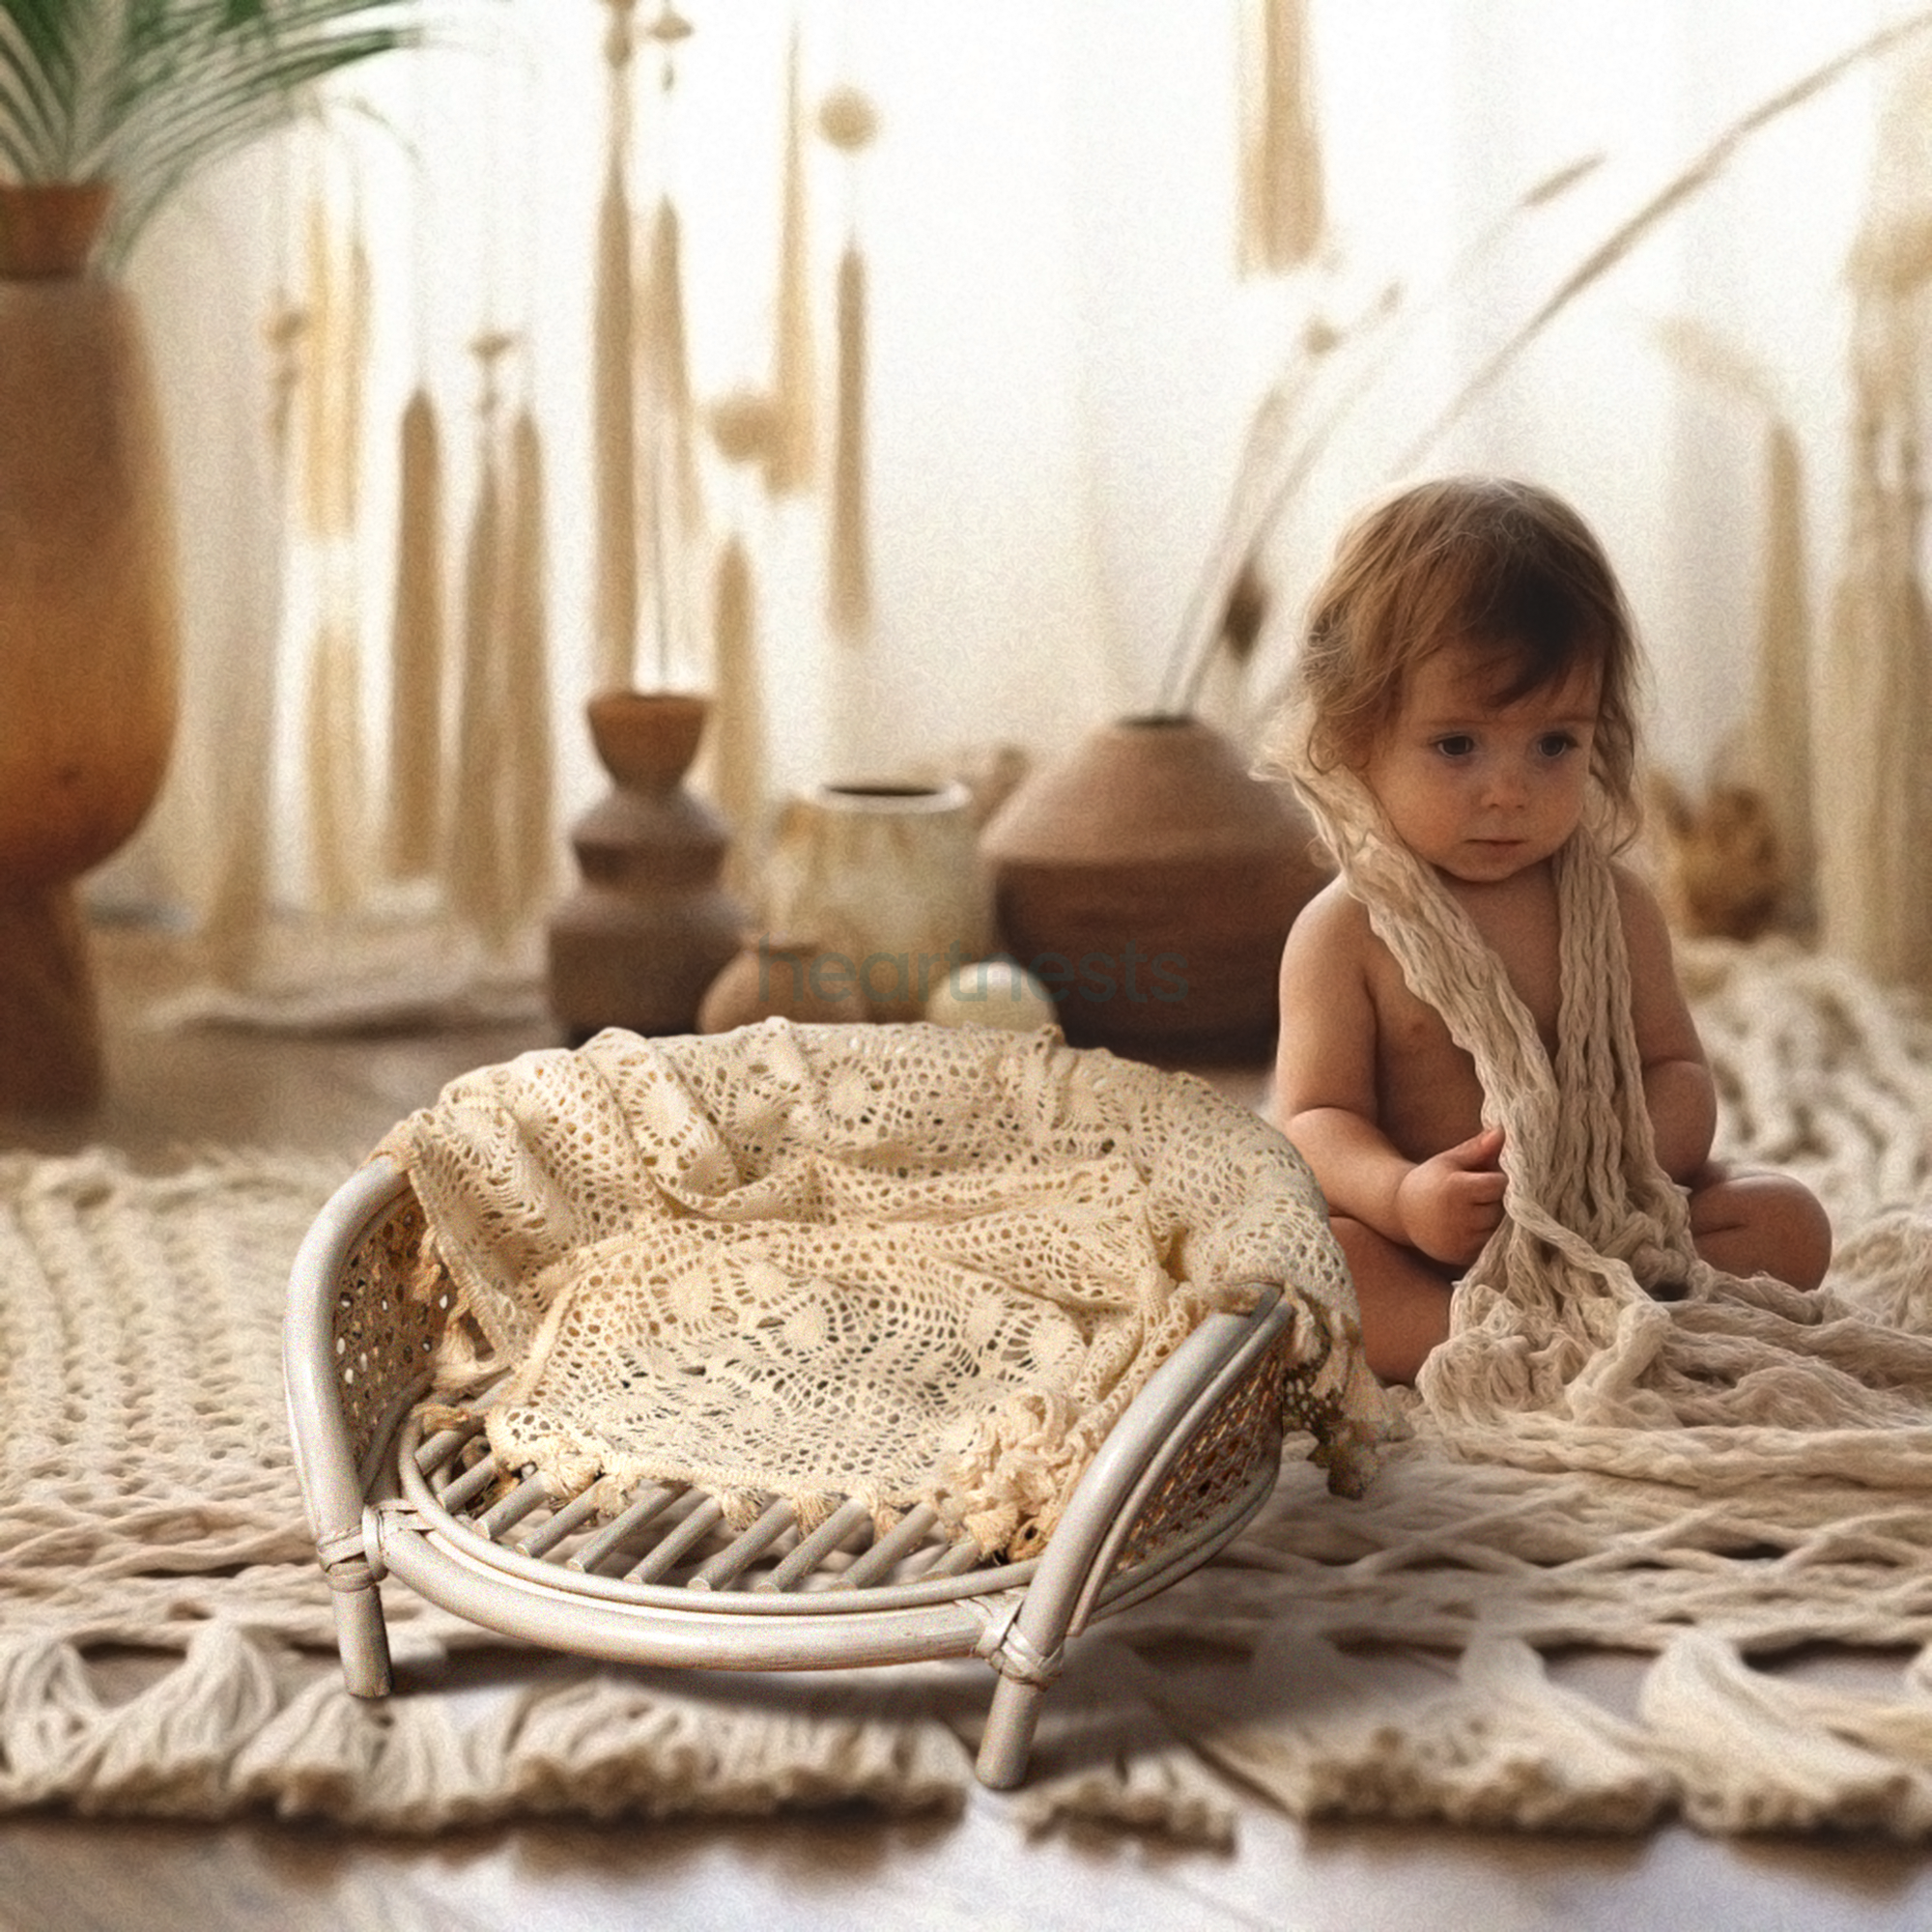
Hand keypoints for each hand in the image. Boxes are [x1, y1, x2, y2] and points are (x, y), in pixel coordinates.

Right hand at [1395, 1126, 1506, 1265]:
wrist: (1402, 1212)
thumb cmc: (1432, 1180)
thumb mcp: (1450, 1160)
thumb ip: (1478, 1147)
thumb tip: (1502, 1130)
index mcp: (1456, 1189)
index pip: (1499, 1184)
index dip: (1496, 1179)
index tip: (1484, 1177)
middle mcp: (1459, 1217)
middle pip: (1501, 1208)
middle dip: (1496, 1201)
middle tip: (1479, 1195)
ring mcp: (1461, 1240)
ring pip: (1498, 1228)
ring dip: (1494, 1220)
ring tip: (1475, 1210)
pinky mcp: (1463, 1256)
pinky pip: (1490, 1245)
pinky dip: (1487, 1236)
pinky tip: (1472, 1226)